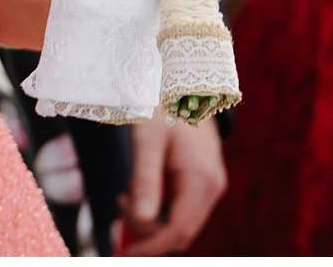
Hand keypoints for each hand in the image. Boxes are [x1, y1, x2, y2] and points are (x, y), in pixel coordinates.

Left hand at [115, 114, 226, 254]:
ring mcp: (210, 185)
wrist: (183, 82)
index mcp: (200, 180)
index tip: (125, 253)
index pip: (177, 230)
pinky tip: (139, 187)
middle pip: (180, 231)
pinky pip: (181, 207)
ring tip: (126, 192)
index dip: (150, 245)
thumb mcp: (147, 140)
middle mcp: (212, 187)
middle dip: (147, 229)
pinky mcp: (203, 180)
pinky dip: (159, 206)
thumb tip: (140, 221)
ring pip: (181, 221)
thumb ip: (145, 180)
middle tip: (120, 202)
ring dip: (151, 218)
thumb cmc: (162, 106)